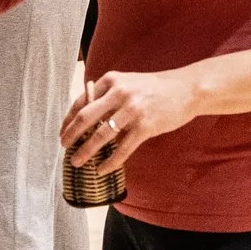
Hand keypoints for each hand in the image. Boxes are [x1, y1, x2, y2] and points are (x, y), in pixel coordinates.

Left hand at [59, 70, 199, 168]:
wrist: (187, 89)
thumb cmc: (155, 88)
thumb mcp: (129, 82)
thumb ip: (109, 94)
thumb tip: (86, 117)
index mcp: (112, 80)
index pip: (82, 101)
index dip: (68, 119)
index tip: (62, 132)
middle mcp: (120, 93)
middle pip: (86, 117)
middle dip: (71, 135)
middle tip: (64, 148)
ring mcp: (133, 109)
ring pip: (101, 135)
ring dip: (86, 151)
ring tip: (77, 162)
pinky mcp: (146, 126)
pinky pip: (123, 148)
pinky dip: (110, 161)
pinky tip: (102, 169)